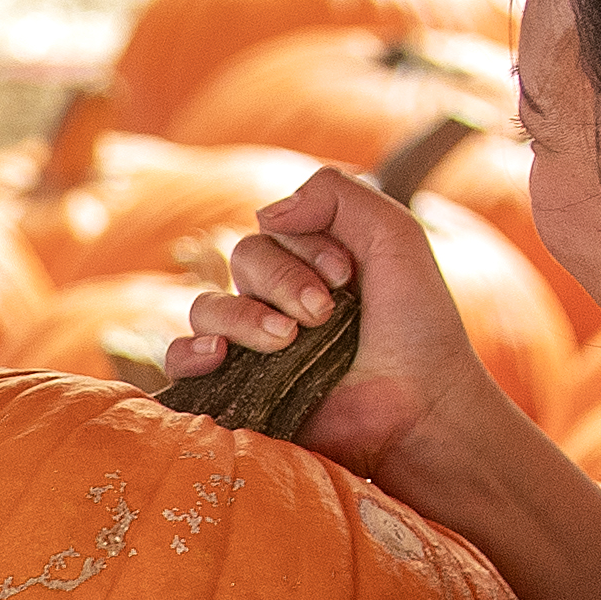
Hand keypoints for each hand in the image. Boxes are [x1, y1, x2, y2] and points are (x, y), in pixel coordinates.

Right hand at [163, 170, 510, 488]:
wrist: (420, 406)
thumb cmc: (416, 326)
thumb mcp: (393, 234)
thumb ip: (336, 193)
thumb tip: (262, 212)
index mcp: (311, 261)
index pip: (276, 226)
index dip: (307, 246)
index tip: (349, 278)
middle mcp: (277, 300)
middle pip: (243, 260)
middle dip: (283, 281)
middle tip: (325, 315)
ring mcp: (253, 347)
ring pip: (209, 308)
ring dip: (246, 318)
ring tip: (289, 341)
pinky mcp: (236, 392)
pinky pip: (180, 361)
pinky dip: (189, 352)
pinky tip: (219, 355)